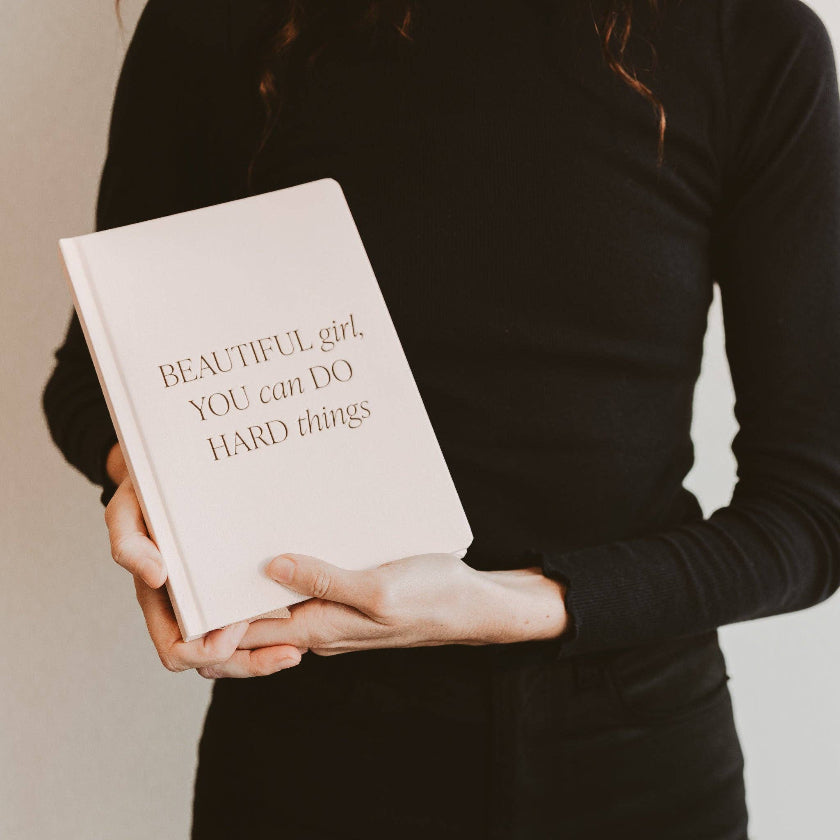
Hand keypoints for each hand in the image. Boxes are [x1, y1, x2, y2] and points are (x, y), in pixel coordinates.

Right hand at [102, 443, 301, 676]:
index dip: (206, 650)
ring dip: (267, 655)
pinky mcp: (235, 585)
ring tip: (298, 649)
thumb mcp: (126, 514)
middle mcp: (187, 609)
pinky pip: (254, 620)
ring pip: (239, 650)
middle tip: (291, 653)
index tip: (234, 627)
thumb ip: (130, 545)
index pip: (177, 652)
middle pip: (216, 662)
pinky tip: (301, 613)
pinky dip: (275, 627)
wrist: (169, 476)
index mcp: (160, 602)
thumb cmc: (143, 498)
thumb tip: (156, 576)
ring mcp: (212, 600)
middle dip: (251, 664)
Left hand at [196, 552, 567, 678]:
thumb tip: (270, 565)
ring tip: (221, 545)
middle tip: (186, 559)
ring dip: (244, 586)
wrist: (473, 607)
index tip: (175, 591)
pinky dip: (277, 574)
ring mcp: (329, 614)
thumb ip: (325, 580)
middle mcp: (316, 627)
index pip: (243, 638)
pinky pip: (298, 591)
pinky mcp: (343, 597)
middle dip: (214, 604)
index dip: (204, 623)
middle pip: (248, 625)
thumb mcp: (380, 589)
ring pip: (270, 607)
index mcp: (318, 629)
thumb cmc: (433, 597)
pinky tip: (277, 543)